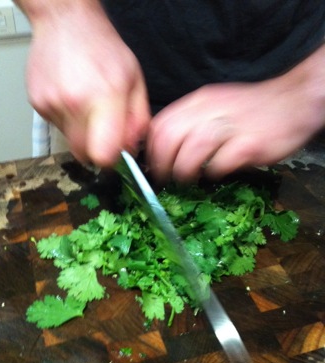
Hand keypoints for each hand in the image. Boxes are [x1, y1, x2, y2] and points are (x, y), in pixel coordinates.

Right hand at [25, 1, 150, 165]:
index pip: (103, 155)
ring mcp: (52, 104)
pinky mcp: (38, 104)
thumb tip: (132, 148)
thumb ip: (139, 120)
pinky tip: (73, 99)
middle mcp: (75, 103)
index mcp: (104, 97)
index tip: (115, 153)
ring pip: (70, 142)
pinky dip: (68, 120)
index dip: (111, 160)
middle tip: (103, 131)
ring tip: (87, 106)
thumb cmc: (103, 49)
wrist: (66, 22)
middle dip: (96, 150)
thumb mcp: (134, 81)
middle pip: (84, 155)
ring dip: (82, 133)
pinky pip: (58, 127)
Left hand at [147, 60, 324, 181]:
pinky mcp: (251, 143)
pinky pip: (223, 161)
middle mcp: (212, 110)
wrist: (292, 101)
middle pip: (171, 136)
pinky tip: (215, 174)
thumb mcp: (215, 106)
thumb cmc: (250, 110)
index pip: (162, 124)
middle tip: (166, 179)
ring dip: (184, 170)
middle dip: (162, 163)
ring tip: (187, 180)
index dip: (151, 150)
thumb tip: (167, 150)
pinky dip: (214, 172)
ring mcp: (232, 126)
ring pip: (193, 148)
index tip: (153, 166)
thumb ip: (191, 123)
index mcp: (200, 101)